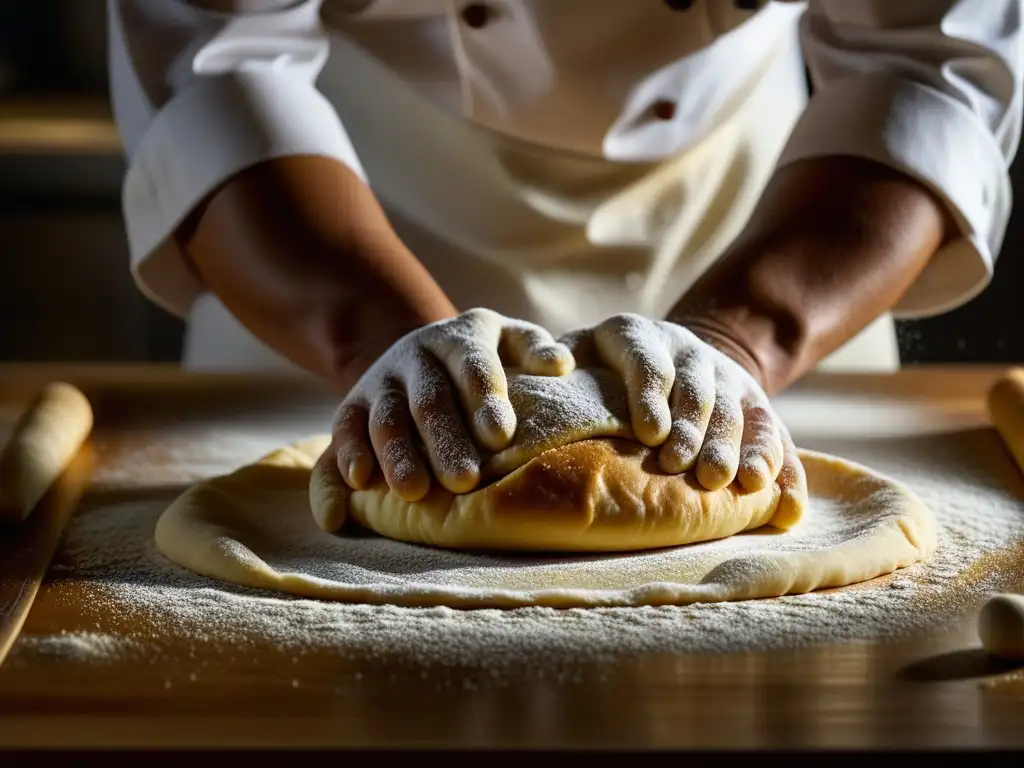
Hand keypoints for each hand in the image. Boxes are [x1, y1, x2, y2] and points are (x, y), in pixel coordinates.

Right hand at [331, 308, 574, 500]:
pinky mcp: (352, 406)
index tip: (500, 436)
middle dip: (445, 441)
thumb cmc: (483, 357)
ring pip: (386, 418)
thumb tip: (560, 364)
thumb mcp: (508, 340)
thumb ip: (534, 348)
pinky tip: (358, 483)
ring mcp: (381, 380)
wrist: (419, 351)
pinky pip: (345, 431)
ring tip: (414, 492)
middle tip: (464, 481)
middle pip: (429, 399)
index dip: (485, 398)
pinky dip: (347, 455)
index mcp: (460, 337)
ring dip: (398, 455)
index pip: (473, 365)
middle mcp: (416, 355)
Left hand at [559, 313, 805, 518]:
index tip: (649, 432)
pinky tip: (783, 502)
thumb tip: (546, 372)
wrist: (660, 355)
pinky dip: (782, 468)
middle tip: (684, 466)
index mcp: (634, 334)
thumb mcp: (572, 354)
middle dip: (694, 428)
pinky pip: (772, 433)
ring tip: (734, 483)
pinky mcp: (751, 403)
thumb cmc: (591, 370)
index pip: (645, 358)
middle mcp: (685, 350)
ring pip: (735, 410)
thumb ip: (552, 364)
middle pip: (696, 388)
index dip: (649, 392)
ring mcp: (722, 375)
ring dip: (735, 447)